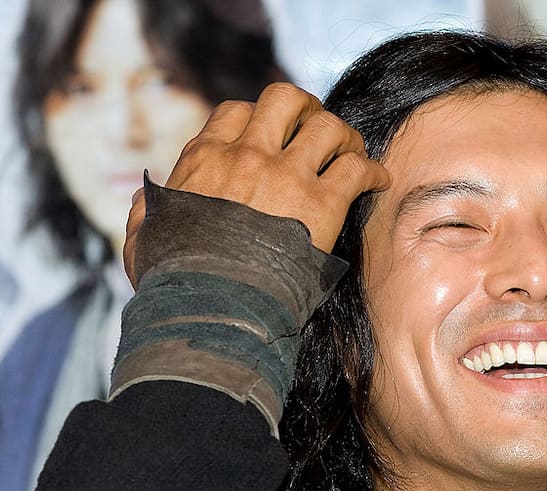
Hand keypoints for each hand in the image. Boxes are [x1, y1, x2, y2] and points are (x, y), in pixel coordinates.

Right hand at [124, 82, 389, 284]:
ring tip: (353, 155)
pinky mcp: (322, 204)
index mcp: (205, 160)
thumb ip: (146, 213)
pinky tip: (377, 182)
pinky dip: (373, 171)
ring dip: (345, 137)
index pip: (237, 112)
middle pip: (286, 99)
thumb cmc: (178, 284)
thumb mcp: (144, 242)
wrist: (214, 310)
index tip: (273, 140)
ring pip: (328, 126)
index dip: (260, 119)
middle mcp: (247, 156)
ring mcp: (286, 176)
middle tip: (318, 133)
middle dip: (307, 110)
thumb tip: (146, 196)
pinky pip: (357, 168)